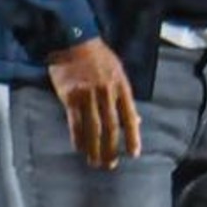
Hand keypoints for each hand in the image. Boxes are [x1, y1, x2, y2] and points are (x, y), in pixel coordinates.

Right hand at [46, 38, 140, 169]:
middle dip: (112, 149)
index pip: (129, 117)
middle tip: (111, 165)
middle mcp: (106, 93)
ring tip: (95, 163)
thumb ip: (126, 97)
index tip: (134, 153)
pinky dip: (78, 138)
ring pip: (93, 129)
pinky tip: (79, 149)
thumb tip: (137, 121)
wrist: (73, 40)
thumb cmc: (98, 56)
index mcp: (121, 86)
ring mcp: (87, 95)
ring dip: (95, 149)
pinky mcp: (70, 97)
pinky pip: (75, 123)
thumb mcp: (118, 71)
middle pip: (111, 128)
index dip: (133, 137)